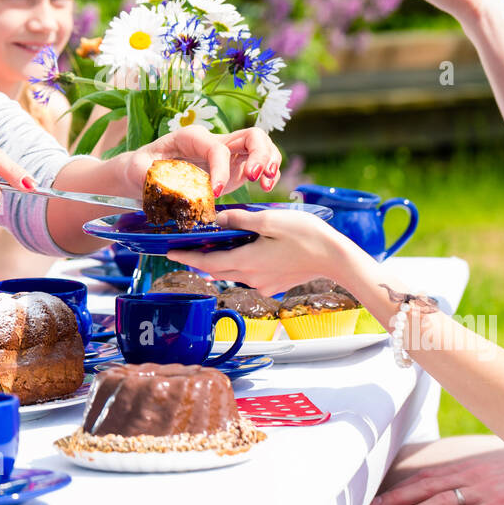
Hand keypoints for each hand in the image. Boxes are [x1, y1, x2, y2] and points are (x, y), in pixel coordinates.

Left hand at [125, 125, 281, 197]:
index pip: (217, 148)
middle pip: (251, 135)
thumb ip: (144, 173)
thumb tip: (162, 185)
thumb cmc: (141, 167)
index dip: (221, 168)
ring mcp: (228, 154)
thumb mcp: (136, 168)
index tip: (215, 192)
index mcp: (193, 138)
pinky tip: (266, 187)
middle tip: (254, 178)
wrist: (145, 171)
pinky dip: (268, 173)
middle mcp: (214, 142)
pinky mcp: (234, 168)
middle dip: (259, 155)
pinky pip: (260, 164)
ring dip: (270, 162)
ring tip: (265, 184)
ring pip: (261, 146)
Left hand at [166, 208, 347, 293]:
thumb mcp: (269, 220)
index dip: (185, 257)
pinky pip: (249, 275)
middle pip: (216, 270)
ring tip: (212, 246)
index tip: (168, 252)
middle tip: (184, 248)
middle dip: (198, 260)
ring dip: (220, 261)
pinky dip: (240, 264)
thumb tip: (217, 220)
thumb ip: (240, 220)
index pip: (205, 261)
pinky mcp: (274, 285)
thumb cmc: (305, 235)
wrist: (335, 258)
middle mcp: (250, 277)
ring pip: (233, 273)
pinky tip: (245, 252)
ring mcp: (263, 284)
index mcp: (245, 261)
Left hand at [369, 446, 503, 504]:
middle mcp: (471, 481)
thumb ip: (460, 479)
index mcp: (465, 470)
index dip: (398, 492)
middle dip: (398, 504)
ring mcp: (487, 497)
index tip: (377, 502)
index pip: (424, 481)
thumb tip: (436, 488)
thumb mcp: (485, 470)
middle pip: (428, 494)